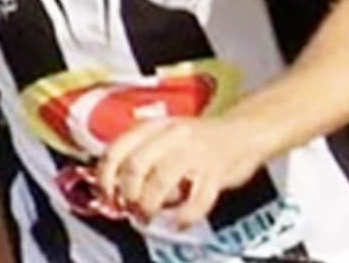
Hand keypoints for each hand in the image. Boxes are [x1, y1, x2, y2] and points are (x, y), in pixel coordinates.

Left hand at [95, 117, 264, 228]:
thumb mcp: (164, 136)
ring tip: (149, 216)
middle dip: (128, 194)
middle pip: (135, 166)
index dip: (105, 177)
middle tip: (130, 209)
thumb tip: (112, 186)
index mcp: (154, 126)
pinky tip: (179, 222)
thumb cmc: (199, 140)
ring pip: (161, 181)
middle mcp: (172, 134)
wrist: (243, 131)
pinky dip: (184, 216)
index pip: (117, 149)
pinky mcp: (217, 170)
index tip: (107, 195)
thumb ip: (139, 155)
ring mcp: (196, 151)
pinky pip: (197, 199)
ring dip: (149, 205)